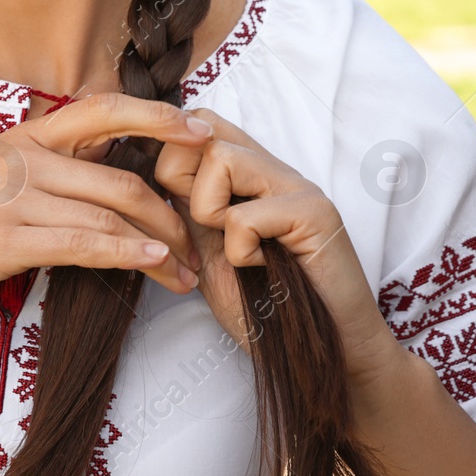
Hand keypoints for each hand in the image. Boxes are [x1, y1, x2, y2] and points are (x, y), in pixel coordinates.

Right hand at [0, 93, 212, 310]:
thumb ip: (27, 168)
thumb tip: (77, 178)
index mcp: (19, 138)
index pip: (100, 111)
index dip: (156, 115)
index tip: (200, 128)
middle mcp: (23, 160)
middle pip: (121, 175)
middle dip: (173, 205)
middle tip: (204, 228)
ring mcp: (16, 199)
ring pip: (111, 212)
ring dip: (160, 242)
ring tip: (186, 268)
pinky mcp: (7, 241)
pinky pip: (83, 243)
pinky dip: (126, 252)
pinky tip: (154, 262)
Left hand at [155, 108, 407, 387]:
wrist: (325, 353)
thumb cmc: (265, 306)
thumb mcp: (208, 248)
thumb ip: (186, 207)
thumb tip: (150, 167)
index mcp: (249, 173)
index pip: (198, 122)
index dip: (172, 158)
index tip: (180, 208)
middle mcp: (274, 169)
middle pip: (203, 130)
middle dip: (183, 181)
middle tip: (207, 230)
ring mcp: (297, 186)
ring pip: (221, 157)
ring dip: (210, 212)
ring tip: (237, 248)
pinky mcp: (316, 213)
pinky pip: (244, 217)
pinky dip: (241, 252)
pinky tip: (266, 269)